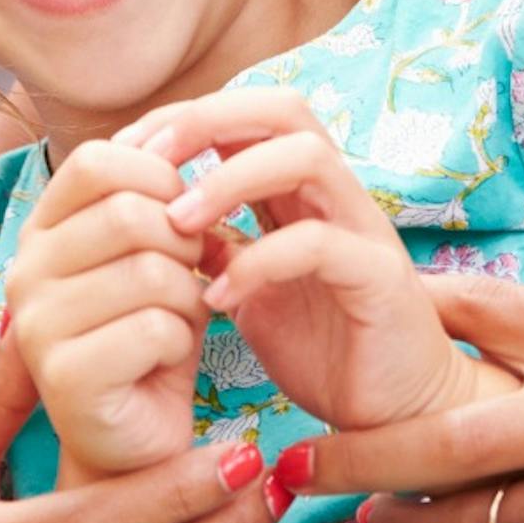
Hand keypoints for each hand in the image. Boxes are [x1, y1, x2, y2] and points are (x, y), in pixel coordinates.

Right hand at [5, 134, 205, 478]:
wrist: (136, 440)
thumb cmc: (152, 336)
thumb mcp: (156, 253)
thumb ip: (158, 195)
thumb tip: (186, 128)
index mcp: (41, 229)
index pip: (99, 160)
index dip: (160, 177)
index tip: (185, 216)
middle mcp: (23, 270)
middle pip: (131, 212)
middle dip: (185, 244)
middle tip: (191, 279)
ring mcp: (34, 324)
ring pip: (151, 270)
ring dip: (190, 298)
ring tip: (178, 324)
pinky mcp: (61, 377)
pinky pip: (154, 328)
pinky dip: (183, 343)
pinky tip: (165, 362)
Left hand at [145, 90, 488, 431]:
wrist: (398, 413)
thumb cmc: (327, 347)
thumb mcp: (251, 289)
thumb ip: (217, 246)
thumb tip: (154, 216)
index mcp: (302, 192)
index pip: (248, 115)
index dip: (185, 118)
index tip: (126, 151)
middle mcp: (337, 197)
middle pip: (284, 109)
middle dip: (209, 121)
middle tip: (148, 160)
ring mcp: (364, 231)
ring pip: (308, 158)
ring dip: (232, 179)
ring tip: (176, 223)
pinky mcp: (379, 279)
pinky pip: (319, 244)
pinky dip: (259, 262)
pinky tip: (215, 298)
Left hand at [289, 272, 523, 522]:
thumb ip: (518, 326)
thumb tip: (411, 310)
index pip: (475, 312)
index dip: (394, 320)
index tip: (324, 337)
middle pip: (457, 435)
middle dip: (367, 453)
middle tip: (297, 464)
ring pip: (488, 512)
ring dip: (410, 520)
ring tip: (359, 514)